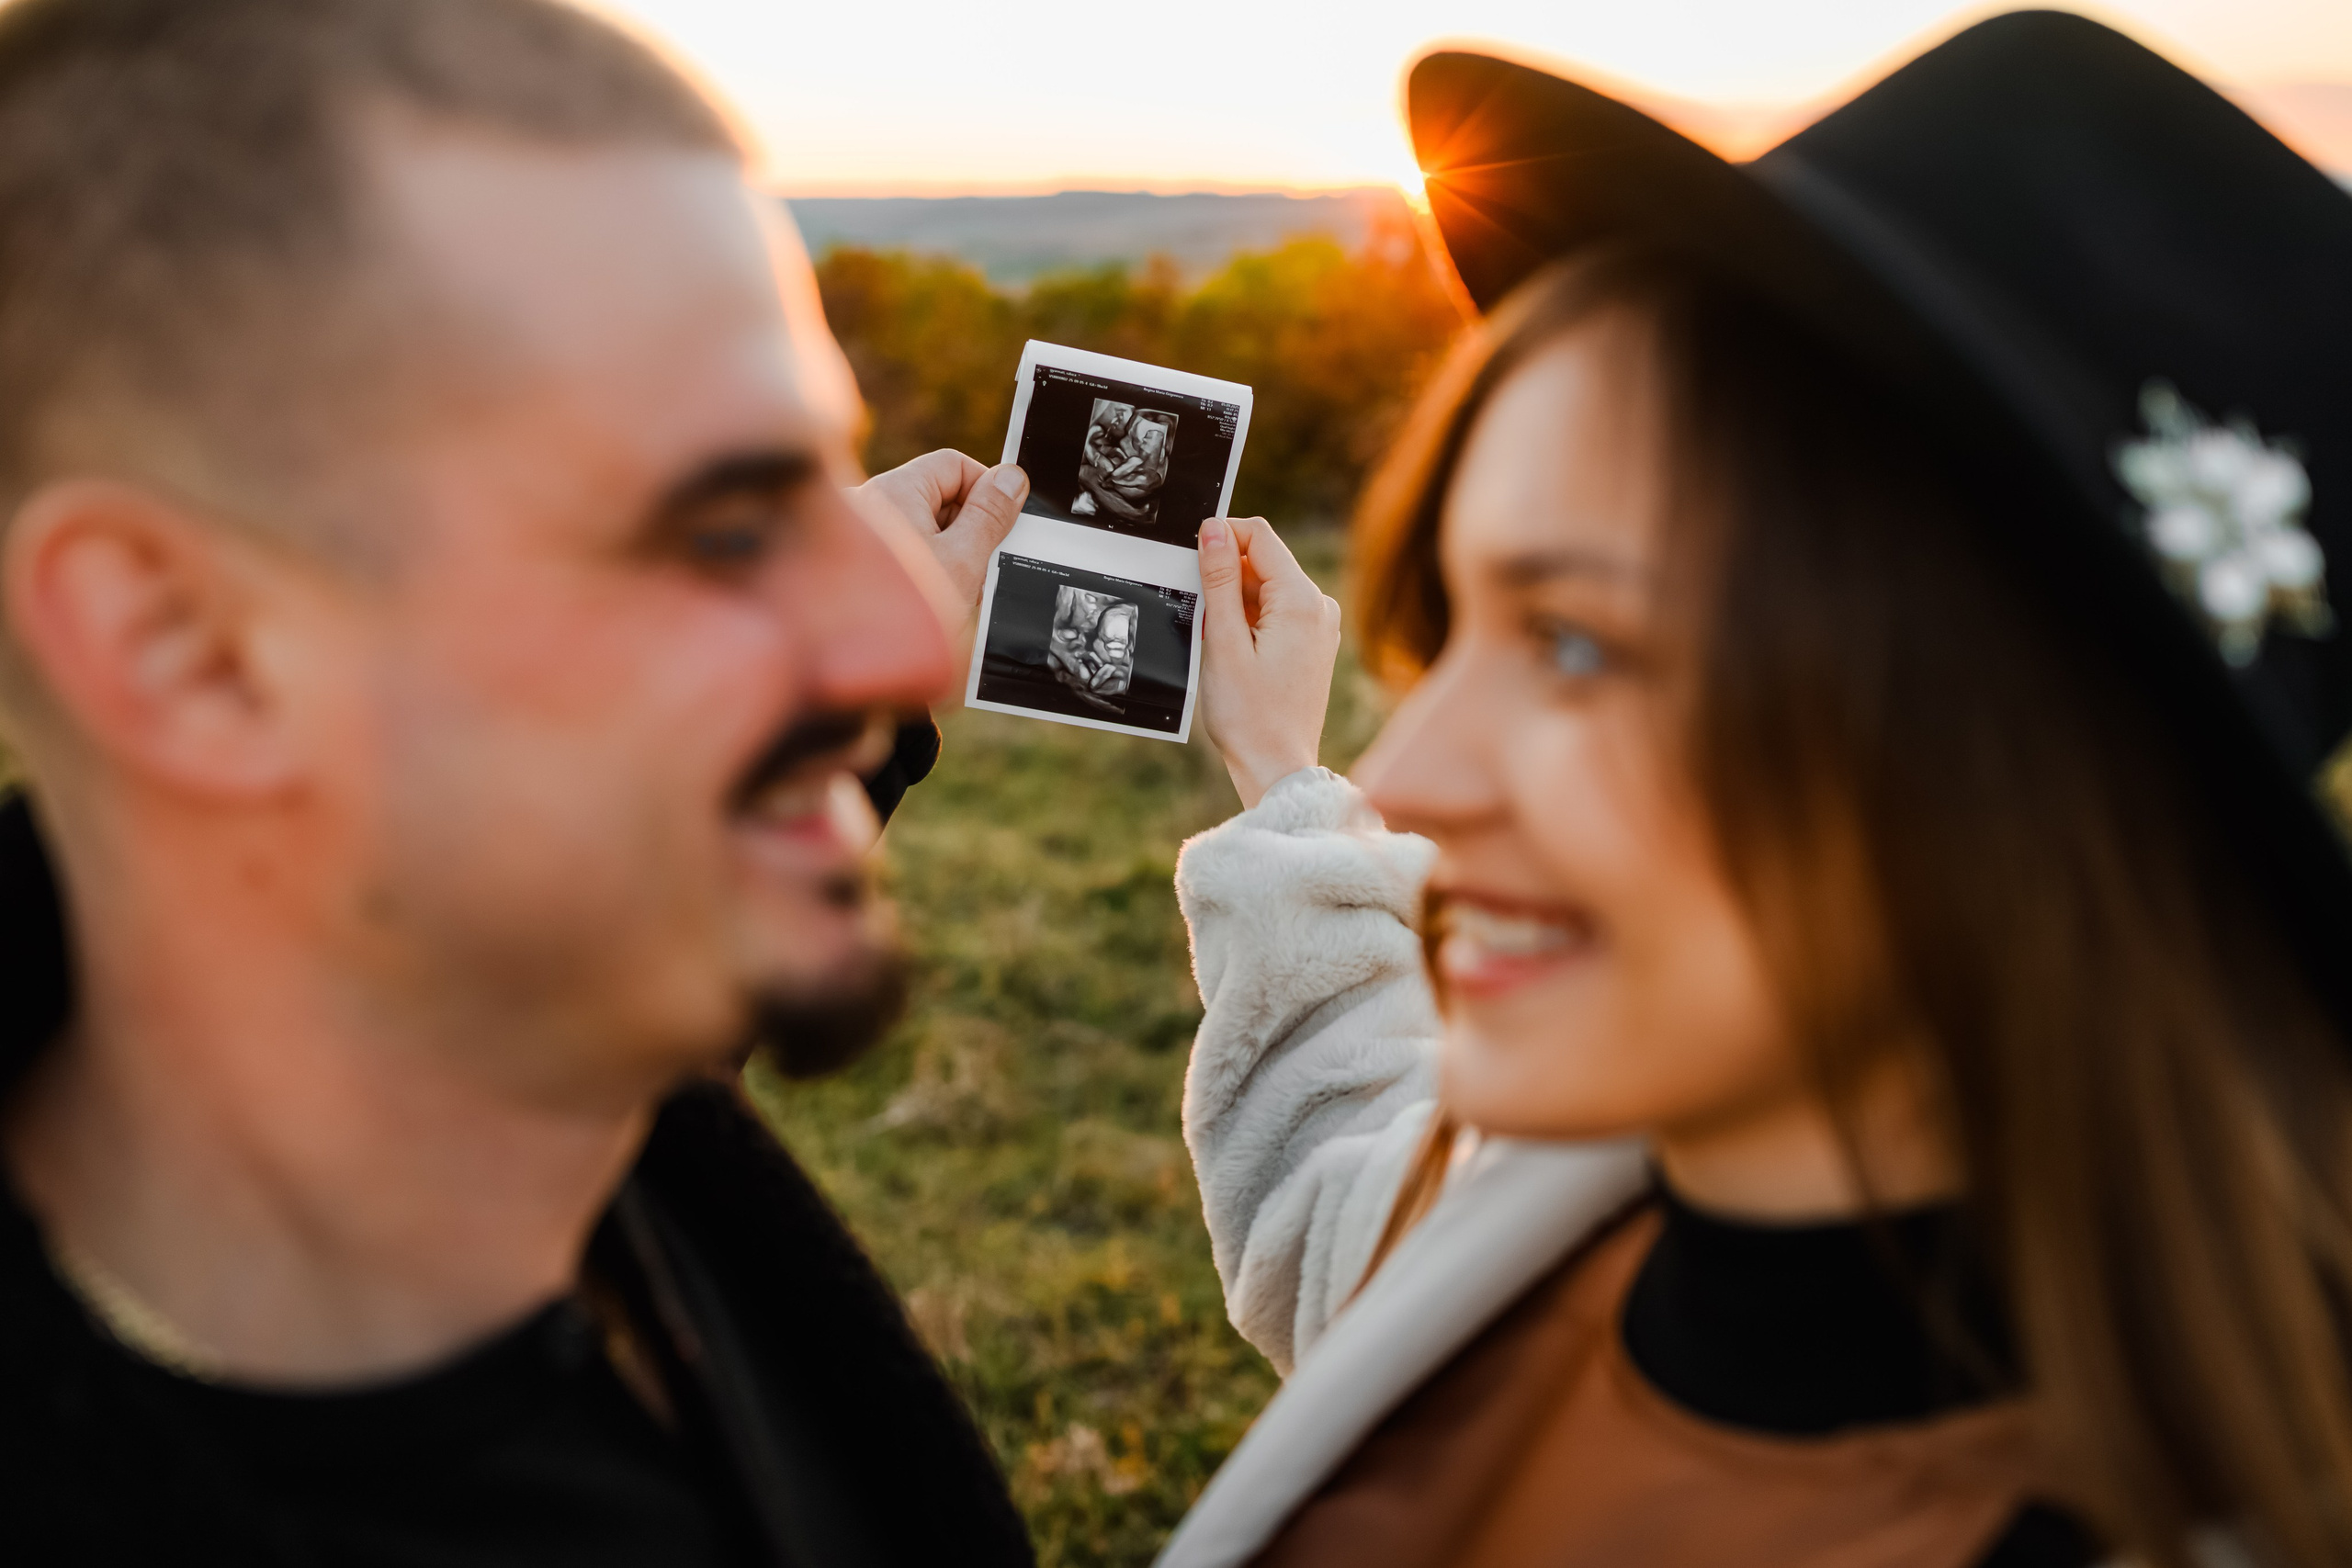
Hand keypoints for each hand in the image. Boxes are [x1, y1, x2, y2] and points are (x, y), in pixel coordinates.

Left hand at [855, 451, 1028, 643]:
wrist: (852, 674)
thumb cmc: (901, 621)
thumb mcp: (963, 563)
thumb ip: (990, 517)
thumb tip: (1012, 478)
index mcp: (894, 492)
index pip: (954, 465)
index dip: (988, 489)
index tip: (1006, 524)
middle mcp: (871, 508)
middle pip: (939, 499)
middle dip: (970, 533)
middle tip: (982, 571)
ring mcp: (863, 540)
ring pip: (926, 534)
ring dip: (952, 561)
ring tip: (956, 599)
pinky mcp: (861, 571)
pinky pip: (908, 558)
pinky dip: (928, 577)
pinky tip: (934, 610)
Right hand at [1198, 516, 1341, 808]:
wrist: (1277, 766)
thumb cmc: (1249, 714)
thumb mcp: (1223, 640)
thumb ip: (1219, 579)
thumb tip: (1214, 530)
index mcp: (1301, 600)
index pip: (1260, 535)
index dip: (1222, 536)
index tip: (1192, 557)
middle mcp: (1318, 606)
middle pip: (1263, 561)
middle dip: (1226, 576)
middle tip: (1201, 616)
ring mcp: (1319, 625)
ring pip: (1266, 588)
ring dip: (1234, 602)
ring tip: (1219, 644)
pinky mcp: (1312, 643)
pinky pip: (1275, 612)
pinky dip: (1249, 620)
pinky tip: (1234, 652)